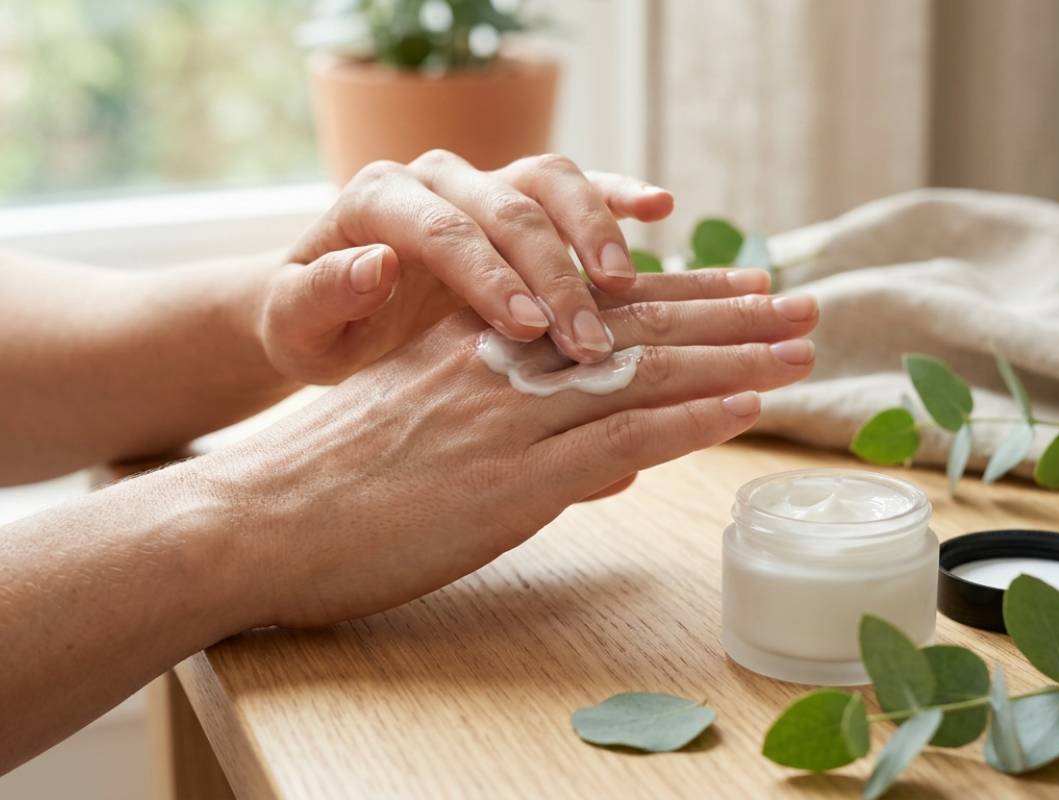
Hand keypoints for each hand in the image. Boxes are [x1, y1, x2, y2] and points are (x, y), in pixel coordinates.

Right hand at [208, 270, 817, 626]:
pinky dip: (690, 417)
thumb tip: (615, 458)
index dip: (682, 294)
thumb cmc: (335, 479)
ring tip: (800, 346)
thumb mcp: (425, 424)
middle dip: (730, 314)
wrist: (262, 517)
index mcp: (482, 343)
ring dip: (733, 357)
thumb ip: (515, 425)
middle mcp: (506, 364)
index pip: (601, 309)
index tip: (743, 284)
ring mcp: (513, 419)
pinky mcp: (512, 479)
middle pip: (638, 328)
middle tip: (799, 304)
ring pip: (644, 374)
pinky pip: (620, 436)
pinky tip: (745, 403)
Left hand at [259, 151, 673, 383]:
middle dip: (552, 272)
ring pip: (549, 182)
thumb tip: (376, 263)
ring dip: (593, 231)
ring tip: (625, 287)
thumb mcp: (297, 323)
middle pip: (507, 207)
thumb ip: (325, 293)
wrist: (331, 310)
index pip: (444, 228)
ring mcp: (483, 183)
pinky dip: (617, 193)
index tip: (528, 330)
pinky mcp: (520, 201)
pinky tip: (659, 208)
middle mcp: (436, 177)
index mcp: (379, 199)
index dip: (490, 276)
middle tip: (586, 340)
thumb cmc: (315, 325)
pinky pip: (575, 186)